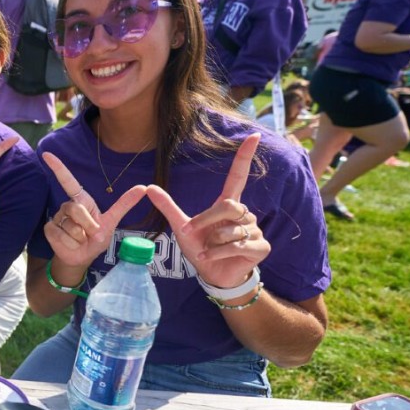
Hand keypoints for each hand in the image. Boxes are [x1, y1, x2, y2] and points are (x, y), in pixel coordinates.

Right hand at [43, 152, 147, 268]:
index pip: (68, 180)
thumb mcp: (112, 221)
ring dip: (80, 238)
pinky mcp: (49, 229)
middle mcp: (67, 206)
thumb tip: (143, 187)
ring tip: (81, 240)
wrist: (81, 257)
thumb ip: (124, 205)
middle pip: (76, 210)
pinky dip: (71, 243)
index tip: (46, 154)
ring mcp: (57, 217)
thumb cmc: (95, 238)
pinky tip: (71, 244)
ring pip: (70, 226)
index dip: (58, 167)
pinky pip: (61, 235)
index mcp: (81, 200)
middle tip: (92, 234)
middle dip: (88, 226)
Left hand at [147, 133, 268, 288]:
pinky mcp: (261, 247)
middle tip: (196, 234)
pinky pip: (238, 245)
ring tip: (211, 249)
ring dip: (213, 242)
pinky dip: (220, 253)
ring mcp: (255, 230)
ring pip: (231, 230)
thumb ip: (168, 207)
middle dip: (207, 221)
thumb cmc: (200, 247)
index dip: (244, 157)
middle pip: (228, 206)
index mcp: (227, 204)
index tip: (254, 136)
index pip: (238, 176)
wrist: (212, 274)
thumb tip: (148, 187)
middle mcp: (244, 214)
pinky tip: (215, 257)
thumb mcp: (181, 227)